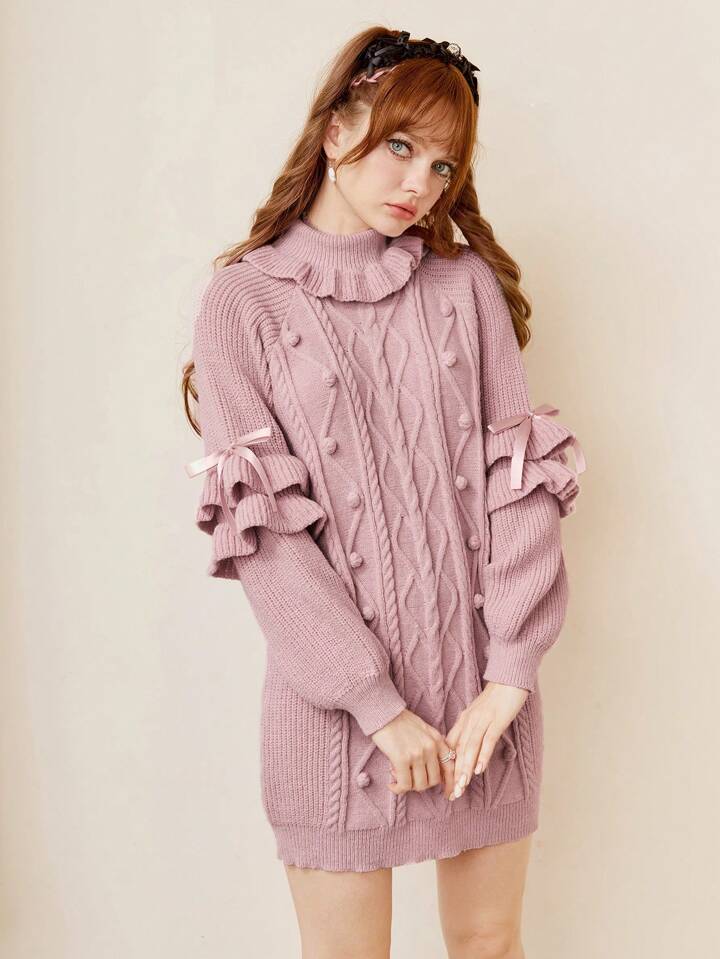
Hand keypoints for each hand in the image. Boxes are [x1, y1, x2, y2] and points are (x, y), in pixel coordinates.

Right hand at [371, 708, 456, 798]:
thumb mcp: (423, 730)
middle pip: (434, 780)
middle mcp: (430, 748)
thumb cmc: (399, 722)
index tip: (447, 795)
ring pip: (420, 785)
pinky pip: (404, 784)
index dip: (450, 784)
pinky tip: (391, 784)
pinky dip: (398, 788)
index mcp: (437, 740)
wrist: (383, 712)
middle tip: (409, 780)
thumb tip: (430, 769)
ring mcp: (418, 754)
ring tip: (397, 777)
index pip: (450, 767)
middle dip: (421, 785)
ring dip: (408, 786)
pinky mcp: (402, 759)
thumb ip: (431, 746)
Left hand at [445, 681, 528, 800]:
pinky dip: (483, 755)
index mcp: (463, 721)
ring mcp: (482, 721)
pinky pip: (488, 740)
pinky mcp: (496, 720)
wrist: (508, 679)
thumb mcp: (479, 715)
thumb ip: (471, 730)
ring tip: (462, 787)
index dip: (448, 768)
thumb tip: (467, 751)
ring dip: (465, 769)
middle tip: (453, 794)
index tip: (446, 786)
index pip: (452, 747)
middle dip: (455, 774)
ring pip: (470, 748)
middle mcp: (469, 721)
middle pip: (459, 751)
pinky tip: (479, 769)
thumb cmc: (495, 699)